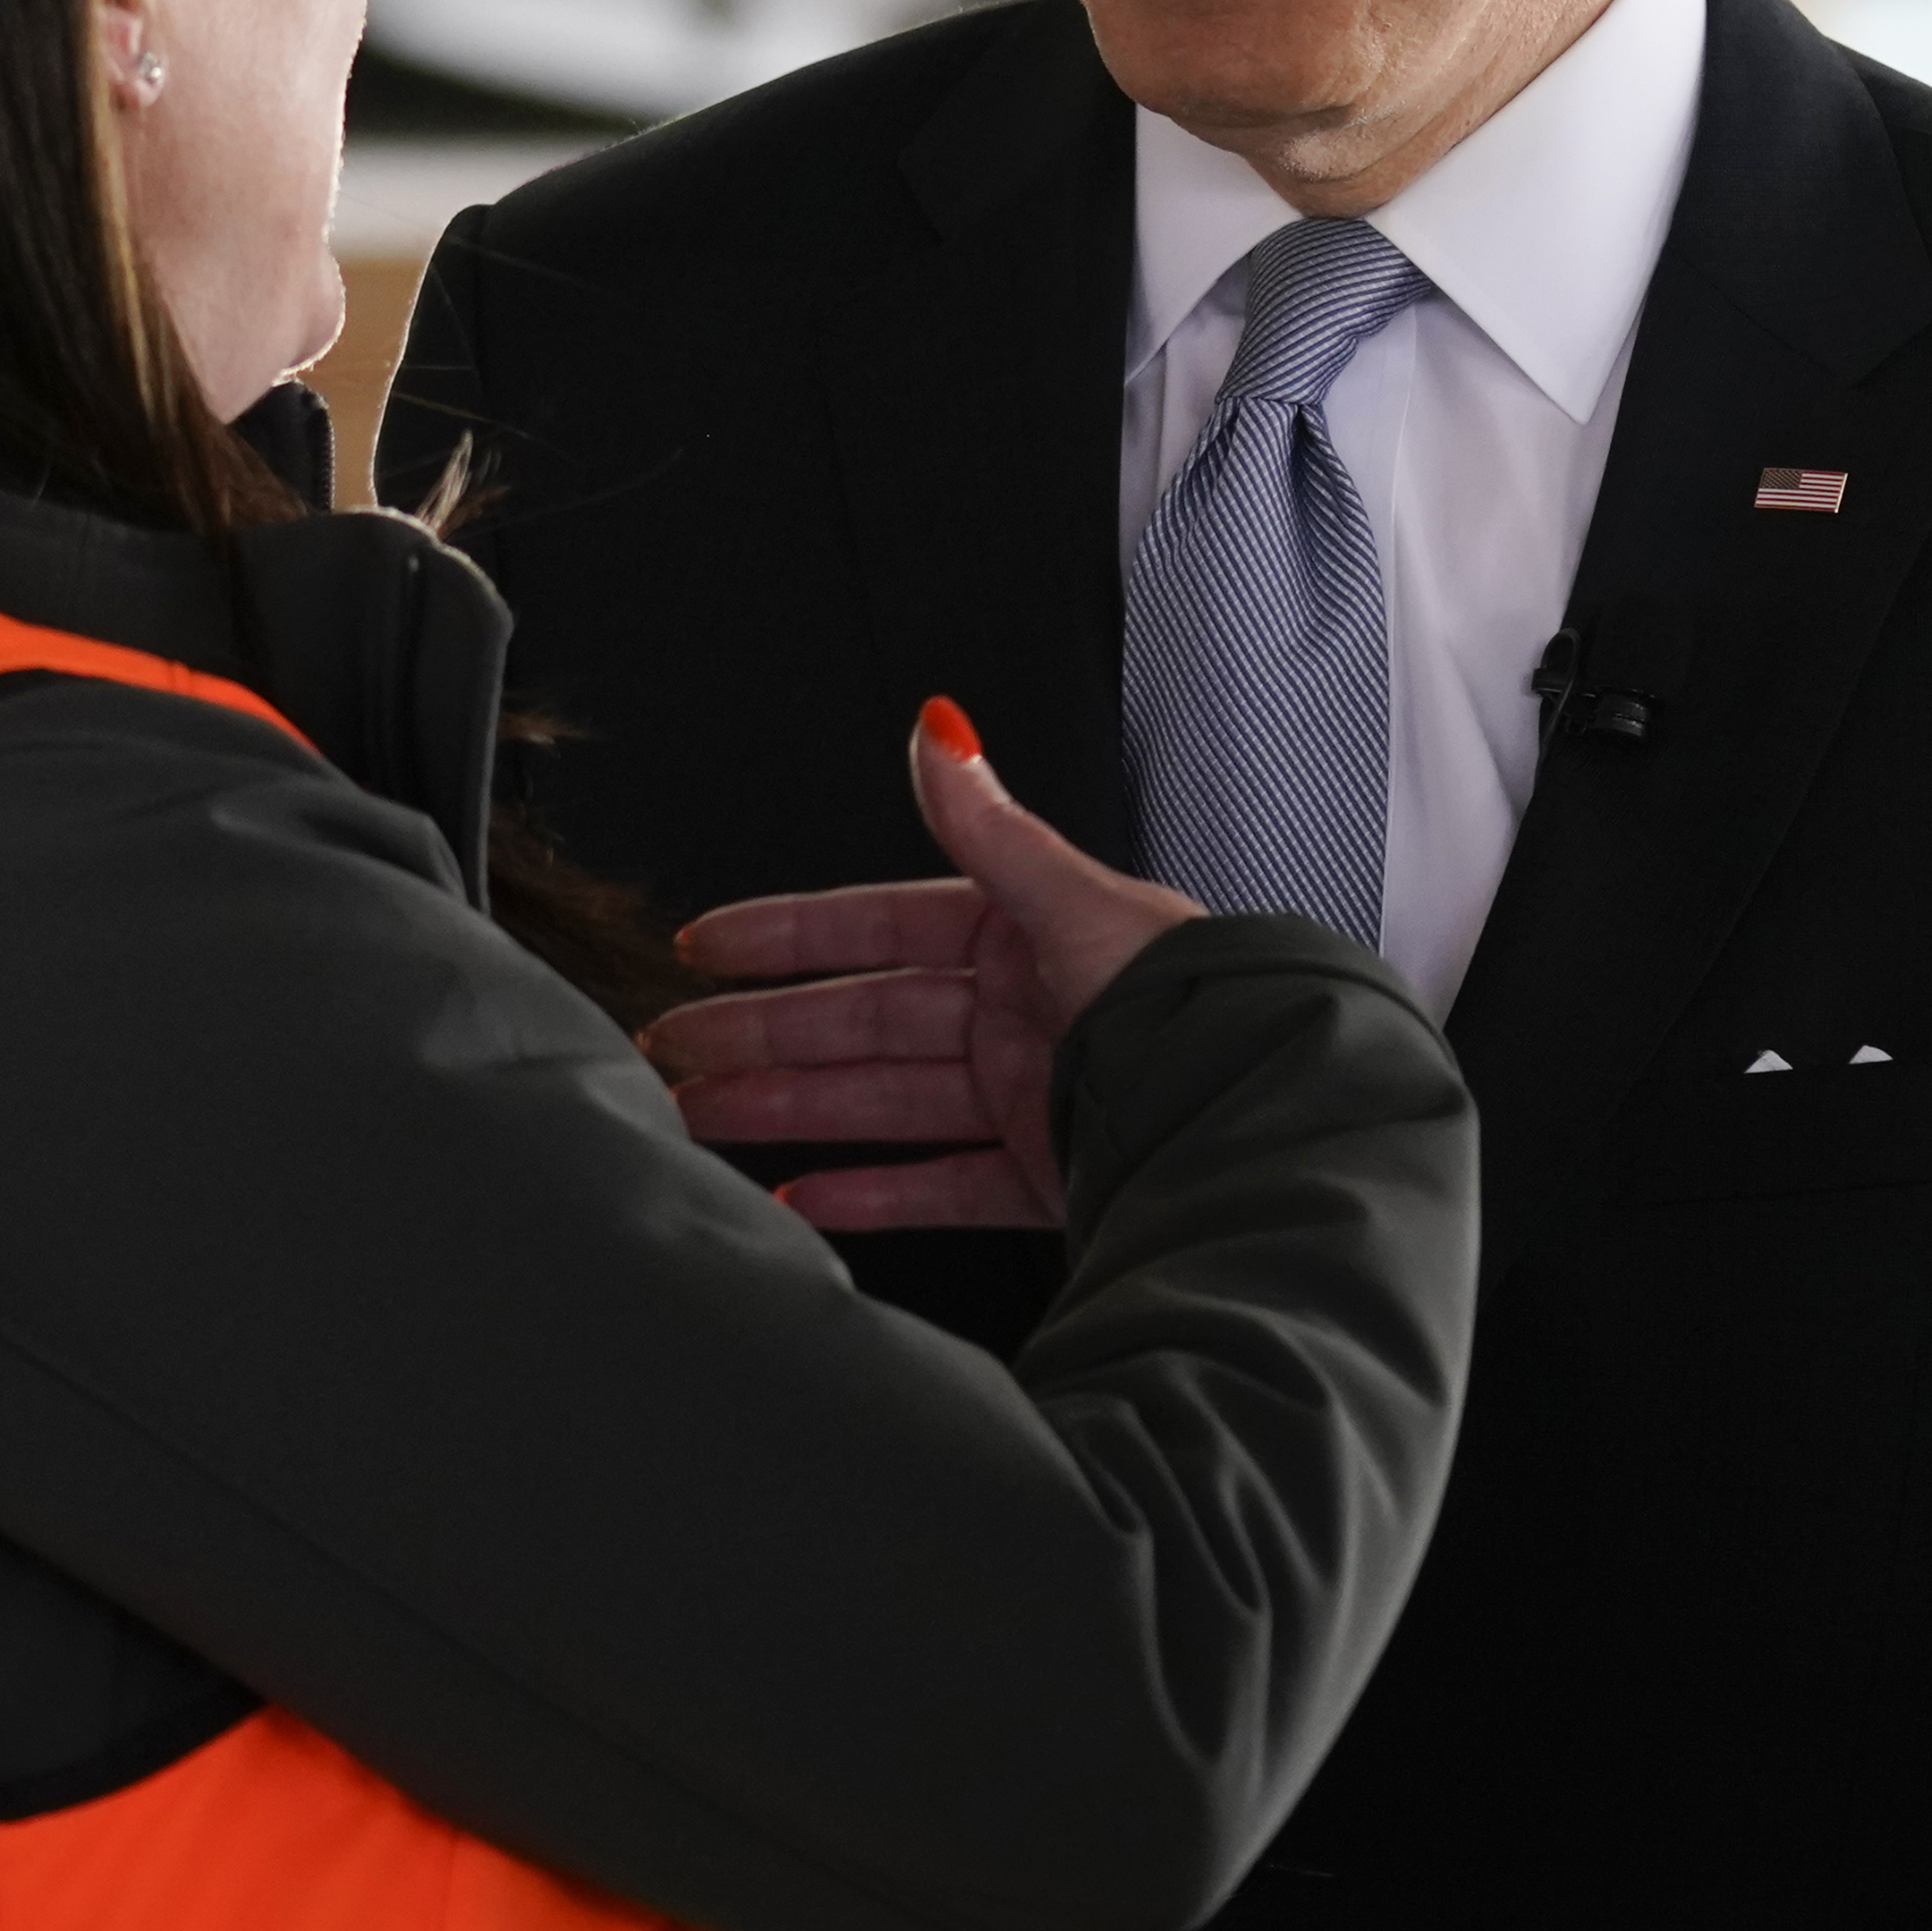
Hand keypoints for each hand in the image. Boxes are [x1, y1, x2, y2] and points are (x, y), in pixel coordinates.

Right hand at [643, 699, 1203, 1229]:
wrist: (1258, 1117)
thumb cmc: (1188, 1001)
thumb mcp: (1077, 902)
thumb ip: (989, 829)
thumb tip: (938, 729)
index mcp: (1022, 934)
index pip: (875, 930)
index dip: (786, 937)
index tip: (702, 948)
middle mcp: (1017, 1011)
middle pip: (862, 1023)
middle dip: (763, 1036)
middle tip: (673, 1053)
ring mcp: (1025, 1097)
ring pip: (881, 1103)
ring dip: (791, 1113)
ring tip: (703, 1122)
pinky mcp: (1044, 1177)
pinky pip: (937, 1185)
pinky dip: (869, 1195)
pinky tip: (801, 1201)